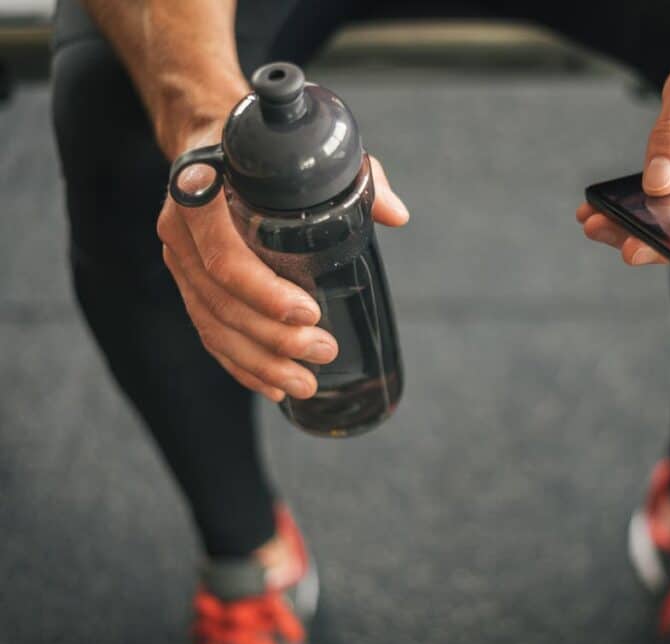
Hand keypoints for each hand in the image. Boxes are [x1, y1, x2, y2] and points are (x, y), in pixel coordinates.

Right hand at [159, 124, 409, 401]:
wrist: (214, 138)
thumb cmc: (267, 151)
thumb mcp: (310, 153)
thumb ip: (358, 177)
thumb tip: (396, 214)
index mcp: (203, 193)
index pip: (224, 255)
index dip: (264, 292)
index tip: (309, 312)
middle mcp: (181, 230)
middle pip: (221, 301)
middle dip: (273, 338)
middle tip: (322, 353)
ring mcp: (180, 260)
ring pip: (213, 325)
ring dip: (260, 363)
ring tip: (304, 384)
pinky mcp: (186, 283)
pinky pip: (208, 332)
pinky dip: (240, 364)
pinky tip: (272, 386)